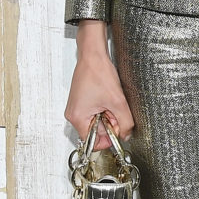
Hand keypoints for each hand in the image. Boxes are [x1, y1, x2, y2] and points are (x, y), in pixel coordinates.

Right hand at [65, 20, 134, 149]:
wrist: (93, 55)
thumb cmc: (98, 73)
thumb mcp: (118, 102)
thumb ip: (125, 123)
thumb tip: (125, 135)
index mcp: (77, 118)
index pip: (93, 142)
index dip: (108, 137)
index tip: (117, 127)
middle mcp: (73, 114)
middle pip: (95, 131)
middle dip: (109, 123)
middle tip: (114, 108)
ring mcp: (76, 108)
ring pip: (96, 121)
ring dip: (107, 114)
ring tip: (110, 100)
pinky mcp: (80, 102)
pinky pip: (94, 113)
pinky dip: (103, 108)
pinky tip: (106, 97)